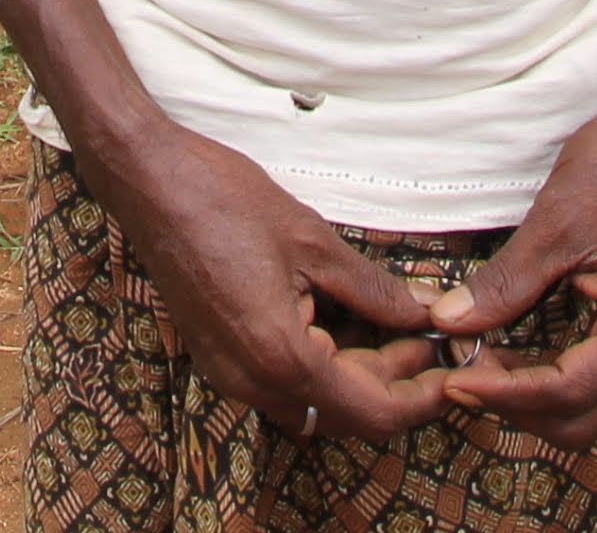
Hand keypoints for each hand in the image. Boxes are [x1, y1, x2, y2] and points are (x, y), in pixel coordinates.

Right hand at [88, 126, 454, 445]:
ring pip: (313, 403)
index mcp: (281, 356)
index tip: (450, 371)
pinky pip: (283, 383)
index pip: (371, 411)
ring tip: (394, 327)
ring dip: (357, 377)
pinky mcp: (217, 357)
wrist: (146, 181)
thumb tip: (423, 314)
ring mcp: (229, 374)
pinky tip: (344, 322)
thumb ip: (374, 289)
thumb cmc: (222, 199)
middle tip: (426, 337)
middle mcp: (252, 381)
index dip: (420, 398)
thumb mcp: (313, 240)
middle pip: (344, 414)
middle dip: (392, 383)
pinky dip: (322, 365)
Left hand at [428, 90, 596, 447]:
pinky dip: (546, 379)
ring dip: (528, 397)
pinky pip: (590, 381)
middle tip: (459, 371)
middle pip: (577, 422)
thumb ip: (504, 284)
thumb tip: (447, 324)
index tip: (451, 380)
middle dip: (514, 405)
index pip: (564, 394)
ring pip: (584, 410)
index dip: (503, 394)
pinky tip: (506, 350)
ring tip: (476, 360)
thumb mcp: (554, 225)